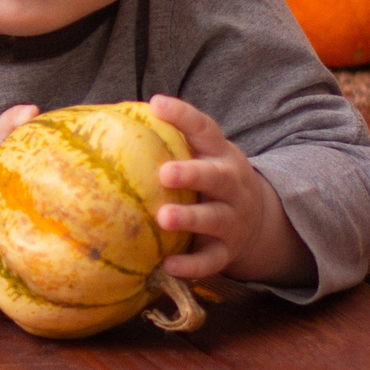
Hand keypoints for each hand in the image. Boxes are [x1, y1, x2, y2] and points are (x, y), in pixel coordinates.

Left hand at [145, 95, 312, 287]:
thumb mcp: (202, 155)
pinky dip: (192, 265)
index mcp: (221, 155)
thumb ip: (170, 141)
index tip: (156, 104)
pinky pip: (211, 260)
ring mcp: (233, 219)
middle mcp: (232, 185)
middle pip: (218, 177)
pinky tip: (169, 265)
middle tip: (165, 173)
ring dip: (191, 218)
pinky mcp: (228, 251)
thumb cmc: (210, 179)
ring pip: (215, 218)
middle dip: (193, 174)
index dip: (183, 116)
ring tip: (163, 218)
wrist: (259, 222)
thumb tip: (109, 118)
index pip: (206, 129)